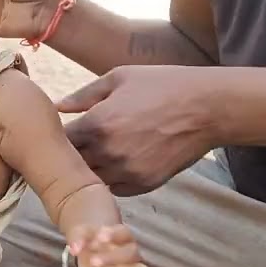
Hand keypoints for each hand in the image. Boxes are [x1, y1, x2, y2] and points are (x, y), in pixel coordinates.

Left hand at [59, 65, 218, 195]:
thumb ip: (84, 95)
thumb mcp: (119, 78)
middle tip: (77, 145)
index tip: (63, 131)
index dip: (58, 136)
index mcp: (96, 124)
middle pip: (71, 165)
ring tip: (99, 153)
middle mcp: (108, 152)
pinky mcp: (144, 185)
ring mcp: (126, 172)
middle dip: (70, 155)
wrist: (208, 108)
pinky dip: (111, 179)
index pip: (59, 140)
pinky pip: (115, 188)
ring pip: (91, 180)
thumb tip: (57, 106)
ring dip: (90, 170)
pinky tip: (118, 162)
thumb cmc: (163, 85)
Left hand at [68, 224, 150, 266]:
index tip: (99, 237)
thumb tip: (75, 248)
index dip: (114, 234)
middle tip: (94, 261)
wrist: (91, 255)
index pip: (124, 232)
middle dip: (114, 257)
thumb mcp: (80, 235)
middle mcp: (131, 253)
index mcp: (122, 236)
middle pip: (132, 253)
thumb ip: (78, 238)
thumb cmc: (90, 242)